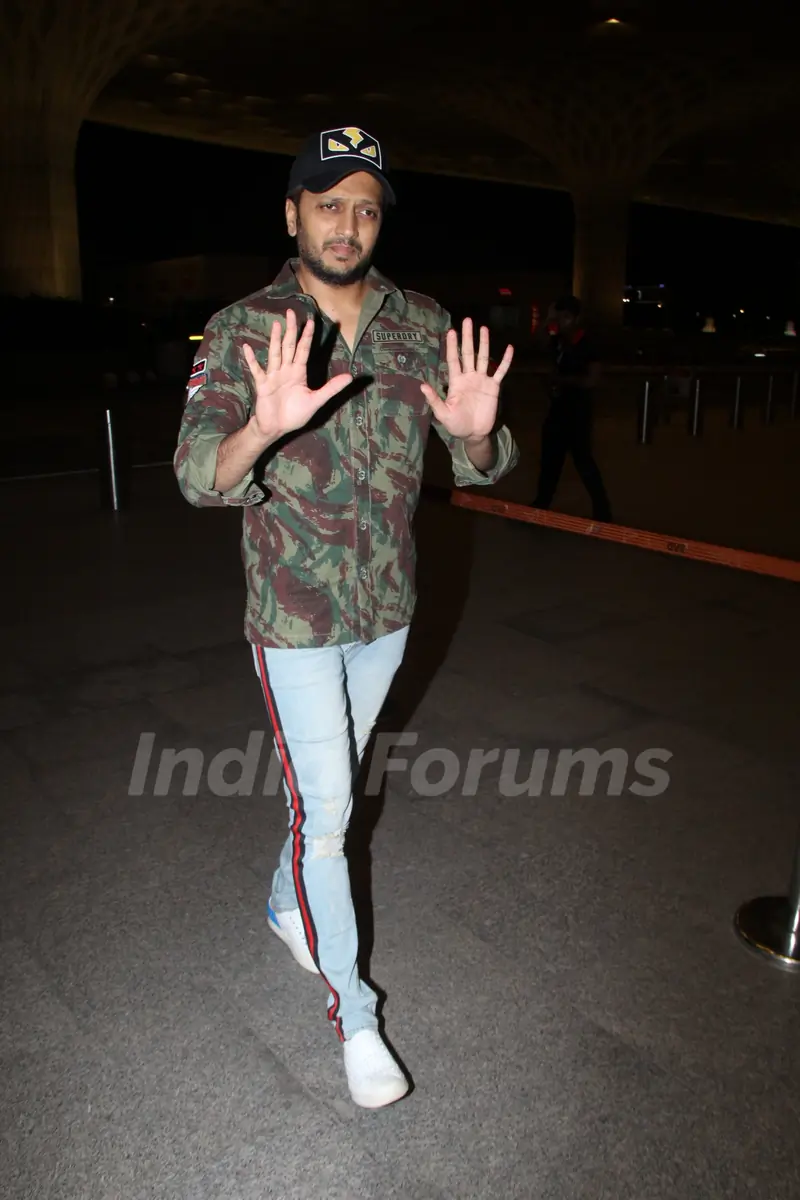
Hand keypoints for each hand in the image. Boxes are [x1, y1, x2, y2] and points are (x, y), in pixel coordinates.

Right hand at [242, 308, 351, 441]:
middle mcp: (286, 370)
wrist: (276, 428)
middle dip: (291, 330)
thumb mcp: (316, 400)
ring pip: (275, 354)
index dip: (307, 336)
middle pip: (289, 346)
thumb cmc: (295, 414)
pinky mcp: (262, 384)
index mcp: (298, 372)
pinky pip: (257, 370)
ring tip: (276, 324)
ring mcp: (273, 376)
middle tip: (291, 312)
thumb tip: (350, 377)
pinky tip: (247, 347)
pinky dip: (252, 359)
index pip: (304, 350)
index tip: (311, 320)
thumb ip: (331, 388)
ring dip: (275, 339)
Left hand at [420, 318, 512, 441]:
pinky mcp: (494, 387)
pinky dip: (505, 361)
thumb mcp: (443, 414)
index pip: (454, 360)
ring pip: (483, 358)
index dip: (452, 346)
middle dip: (468, 337)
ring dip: (484, 343)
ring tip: (484, 328)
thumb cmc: (456, 424)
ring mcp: (482, 380)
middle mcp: (469, 377)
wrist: (474, 433)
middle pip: (468, 353)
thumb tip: (422, 386)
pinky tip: (509, 348)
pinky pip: (500, 371)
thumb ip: (434, 400)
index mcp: (456, 382)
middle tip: (467, 320)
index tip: (450, 331)